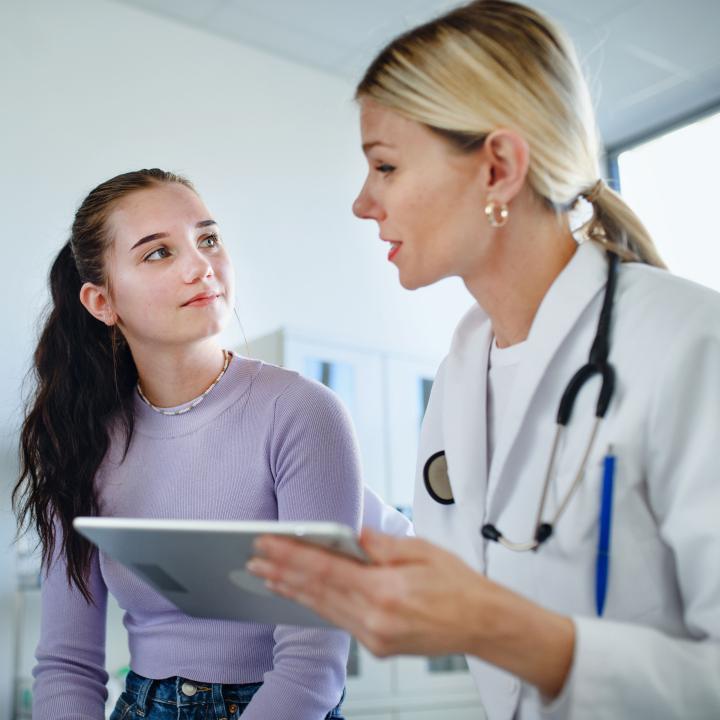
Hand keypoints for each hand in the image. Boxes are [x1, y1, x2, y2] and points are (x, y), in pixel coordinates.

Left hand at [247, 528, 573, 697]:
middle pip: (317, 591)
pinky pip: (338, 621)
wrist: (483, 624)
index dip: (292, 554)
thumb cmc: (459, 585)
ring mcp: (375, 637)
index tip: (267, 542)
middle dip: (281, 572)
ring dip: (291, 591)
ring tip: (265, 575)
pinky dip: (315, 605)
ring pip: (323, 609)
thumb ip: (383, 544)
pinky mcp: (377, 647)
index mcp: (386, 590)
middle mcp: (376, 618)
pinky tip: (300, 595)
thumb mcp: (423, 551)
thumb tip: (353, 533)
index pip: (326, 569)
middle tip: (253, 558)